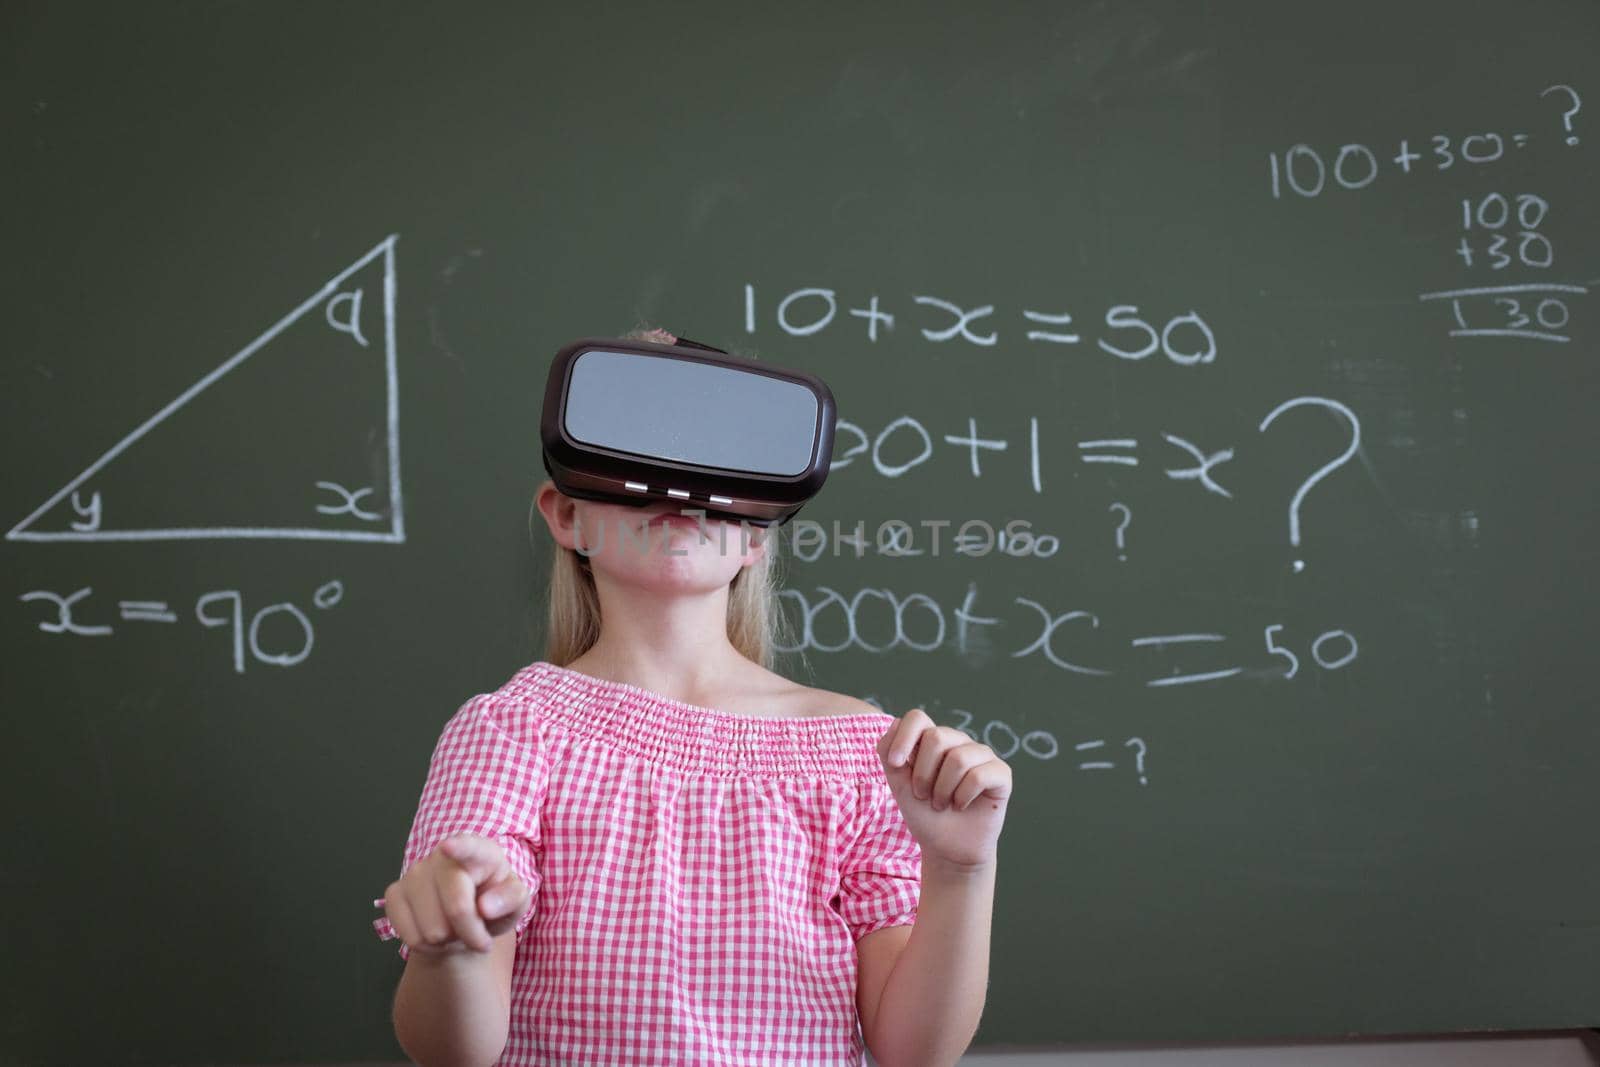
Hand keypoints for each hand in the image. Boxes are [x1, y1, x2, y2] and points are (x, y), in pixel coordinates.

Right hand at [377, 832, 530, 955]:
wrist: (464, 920)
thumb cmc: (493, 904)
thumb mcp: (516, 902)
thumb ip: (511, 900)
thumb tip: (486, 906)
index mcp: (480, 851)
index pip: (470, 848)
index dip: (459, 848)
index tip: (448, 847)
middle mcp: (443, 856)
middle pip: (456, 907)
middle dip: (471, 932)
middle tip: (478, 933)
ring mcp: (414, 873)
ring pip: (431, 929)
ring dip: (448, 941)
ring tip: (456, 930)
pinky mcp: (394, 893)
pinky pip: (410, 936)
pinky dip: (428, 947)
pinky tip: (436, 936)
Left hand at [877, 708, 1012, 870]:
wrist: (946, 848)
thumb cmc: (923, 814)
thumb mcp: (898, 783)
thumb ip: (889, 752)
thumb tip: (894, 723)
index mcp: (933, 740)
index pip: (917, 718)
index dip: (903, 737)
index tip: (895, 765)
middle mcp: (958, 742)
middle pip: (936, 737)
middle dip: (923, 773)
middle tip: (923, 795)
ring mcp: (982, 755)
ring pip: (958, 758)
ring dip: (942, 790)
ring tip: (942, 804)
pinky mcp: (1001, 773)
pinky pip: (979, 775)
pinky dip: (963, 797)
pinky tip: (962, 806)